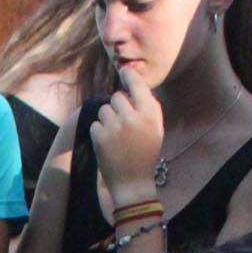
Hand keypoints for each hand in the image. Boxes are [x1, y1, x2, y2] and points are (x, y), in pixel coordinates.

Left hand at [90, 66, 164, 207]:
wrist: (132, 182)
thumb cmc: (145, 153)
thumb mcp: (156, 128)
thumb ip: (149, 105)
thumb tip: (134, 82)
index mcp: (149, 114)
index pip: (136, 84)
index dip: (128, 75)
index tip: (124, 71)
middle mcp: (132, 117)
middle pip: (117, 97)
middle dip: (118, 106)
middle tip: (123, 123)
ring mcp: (115, 128)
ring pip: (104, 110)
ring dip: (107, 119)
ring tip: (116, 135)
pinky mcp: (100, 138)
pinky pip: (95, 124)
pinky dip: (99, 133)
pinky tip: (108, 145)